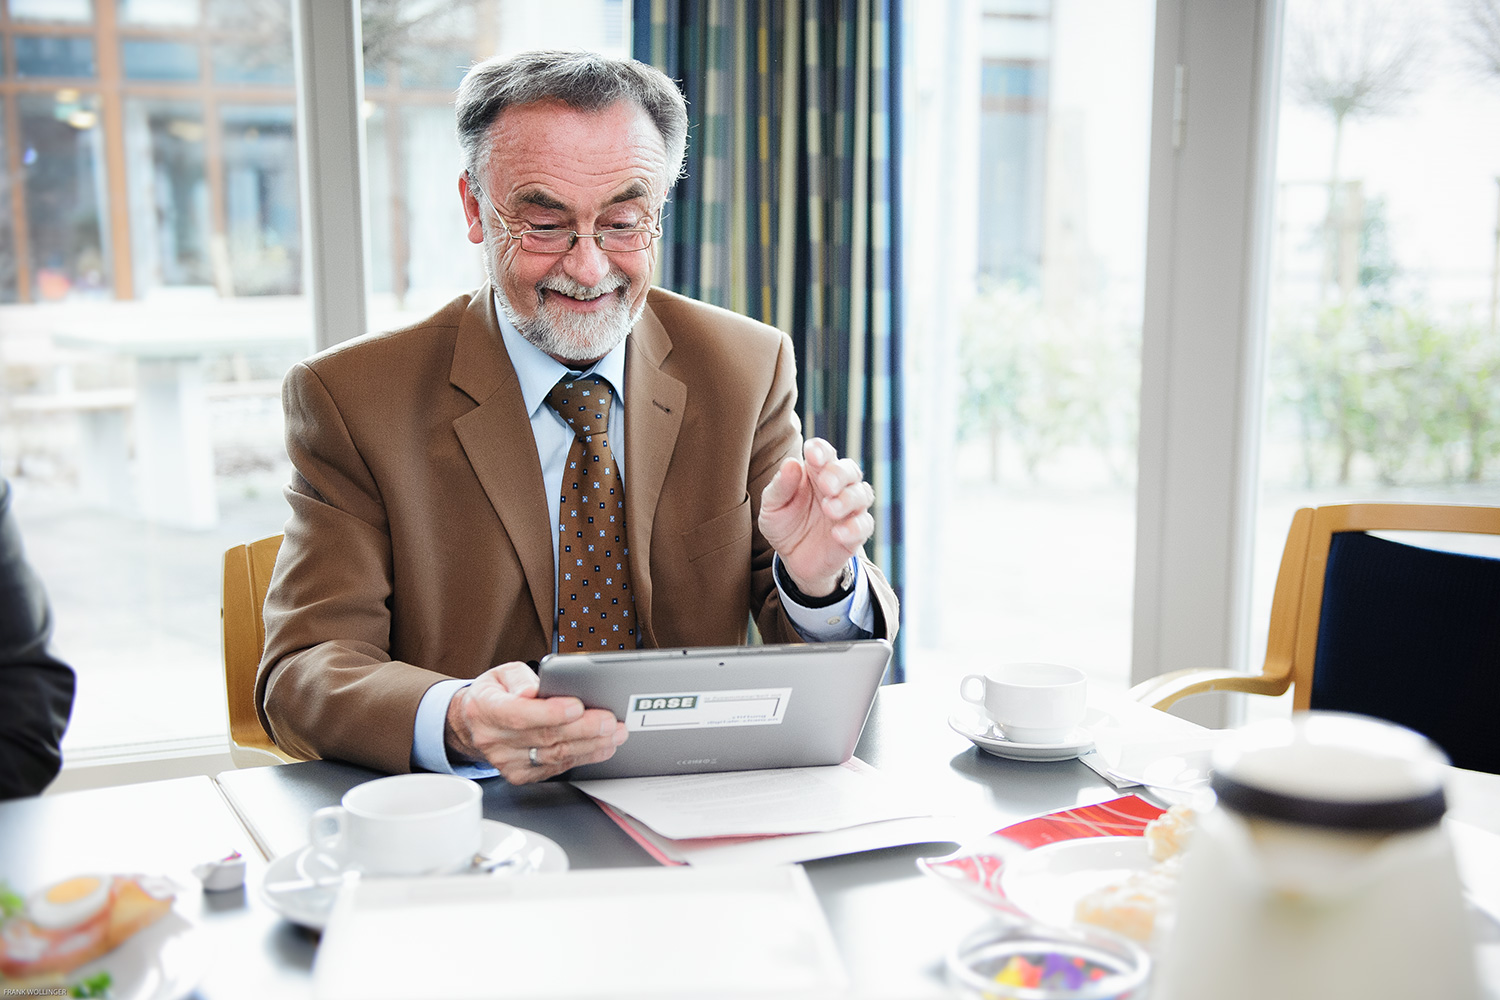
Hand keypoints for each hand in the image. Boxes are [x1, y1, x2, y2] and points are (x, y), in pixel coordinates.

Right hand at [444, 662, 627, 783]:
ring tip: (614, 733)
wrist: (475, 725)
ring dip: (590, 745)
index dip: (550, 712)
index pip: (519, 714)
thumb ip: (520, 679)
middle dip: (583, 728)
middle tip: (610, 721)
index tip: (577, 706)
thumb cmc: (495, 695)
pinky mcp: (520, 775)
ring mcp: (506, 762)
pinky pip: (556, 768)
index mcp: (486, 709)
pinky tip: (601, 747)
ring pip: (555, 755)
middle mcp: (493, 739)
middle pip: (544, 737)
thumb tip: (533, 690)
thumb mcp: (502, 673)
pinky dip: (582, 757)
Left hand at [758, 437, 873, 596]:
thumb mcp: (773, 507)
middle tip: (826, 485)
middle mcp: (837, 486)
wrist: (792, 559)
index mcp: (815, 472)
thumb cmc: (784, 524)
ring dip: (848, 499)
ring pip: (862, 494)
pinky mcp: (856, 533)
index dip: (820, 451)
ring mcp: (849, 509)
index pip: (824, 453)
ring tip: (829, 509)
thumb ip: (780, 486)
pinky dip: (854, 528)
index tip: (812, 456)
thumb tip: (791, 463)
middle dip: (839, 474)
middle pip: (849, 470)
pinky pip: (864, 525)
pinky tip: (837, 534)